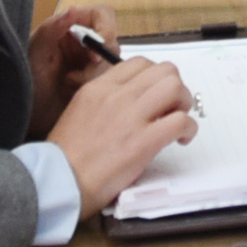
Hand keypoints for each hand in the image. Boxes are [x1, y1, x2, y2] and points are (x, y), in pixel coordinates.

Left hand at [27, 5, 117, 138]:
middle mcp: (83, 43)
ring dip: (95, 75)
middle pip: (111, 40)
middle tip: (76, 76)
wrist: (24, 117)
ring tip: (71, 86)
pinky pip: (112, 81)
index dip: (106, 27)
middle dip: (98, 60)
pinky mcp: (96, 84)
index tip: (99, 47)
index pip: (101, 14)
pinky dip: (99, 87)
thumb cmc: (22, 82)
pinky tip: (77, 94)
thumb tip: (72, 10)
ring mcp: (91, 64)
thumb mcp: (34, 54)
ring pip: (113, 62)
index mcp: (69, 28)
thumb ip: (51, 29)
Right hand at [47, 54, 197, 219]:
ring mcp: (131, 117)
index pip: (139, 63)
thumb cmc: (66, 156)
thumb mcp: (79, 112)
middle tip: (172, 107)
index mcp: (98, 87)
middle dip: (175, 86)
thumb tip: (133, 100)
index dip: (155, 76)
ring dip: (184, 103)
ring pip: (175, 88)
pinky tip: (181, 139)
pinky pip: (180, 121)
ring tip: (177, 120)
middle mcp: (116, 96)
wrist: (58, 183)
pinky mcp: (143, 142)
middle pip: (164, 71)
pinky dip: (188, 128)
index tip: (156, 94)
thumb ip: (105, 100)